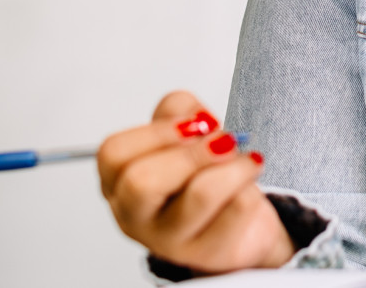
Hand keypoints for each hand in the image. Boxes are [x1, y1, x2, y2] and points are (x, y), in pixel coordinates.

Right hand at [97, 91, 294, 273]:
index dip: (158, 132)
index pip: (114, 154)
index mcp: (119, 184)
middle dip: (193, 152)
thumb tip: (197, 118)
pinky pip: (237, 208)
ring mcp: (169, 242)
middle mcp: (135, 218)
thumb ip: (180, 111)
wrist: (241, 225)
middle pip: (143, 181)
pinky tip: (249, 187)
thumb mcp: (184, 135)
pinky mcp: (209, 253)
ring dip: (233, 166)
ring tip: (248, 160)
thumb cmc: (204, 175)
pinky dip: (250, 187)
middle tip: (224, 141)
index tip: (195, 124)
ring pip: (200, 195)